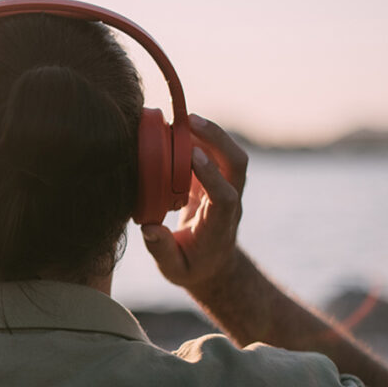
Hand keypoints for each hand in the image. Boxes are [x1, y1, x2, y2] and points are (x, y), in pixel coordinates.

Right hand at [141, 114, 247, 292]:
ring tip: (183, 117)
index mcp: (220, 225)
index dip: (211, 175)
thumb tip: (150, 229)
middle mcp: (229, 201)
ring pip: (229, 153)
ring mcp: (226, 186)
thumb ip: (162, 250)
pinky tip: (179, 126)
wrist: (213, 264)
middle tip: (191, 122)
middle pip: (237, 164)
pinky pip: (214, 152)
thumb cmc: (192, 266)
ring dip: (210, 132)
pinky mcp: (216, 178)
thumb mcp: (174, 269)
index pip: (224, 196)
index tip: (192, 156)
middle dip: (219, 139)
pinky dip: (200, 136)